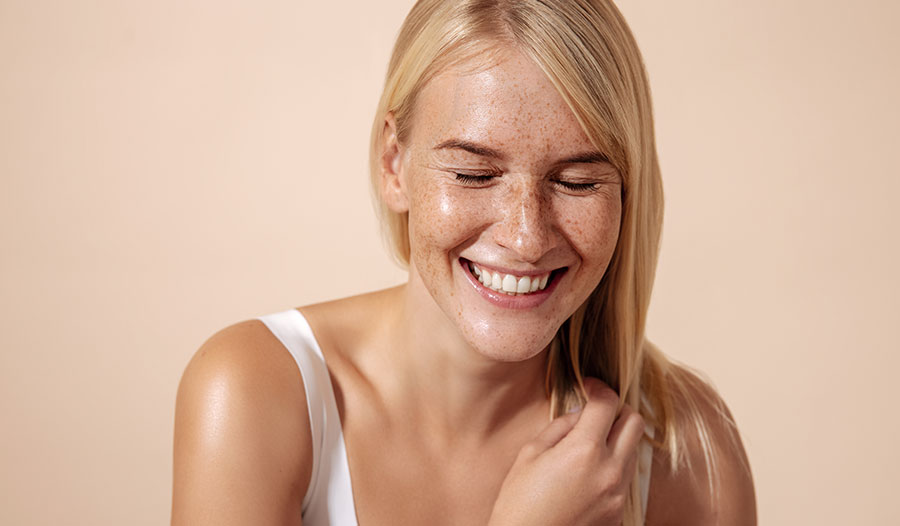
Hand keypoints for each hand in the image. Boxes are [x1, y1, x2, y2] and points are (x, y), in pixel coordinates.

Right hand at [488, 377, 644, 525]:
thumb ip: (560, 428)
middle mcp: (609, 471)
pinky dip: (612, 465)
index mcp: (584, 452)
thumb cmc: (519, 504)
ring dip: (617, 438)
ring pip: (633, 450)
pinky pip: (625, 477)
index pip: (608, 404)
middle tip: (596, 411)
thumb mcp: (530, 455)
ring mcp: (617, 494)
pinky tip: (588, 471)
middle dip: (617, 410)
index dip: (599, 387)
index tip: (589, 387)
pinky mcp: (618, 512)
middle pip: (635, 422)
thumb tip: (579, 415)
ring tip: (589, 443)